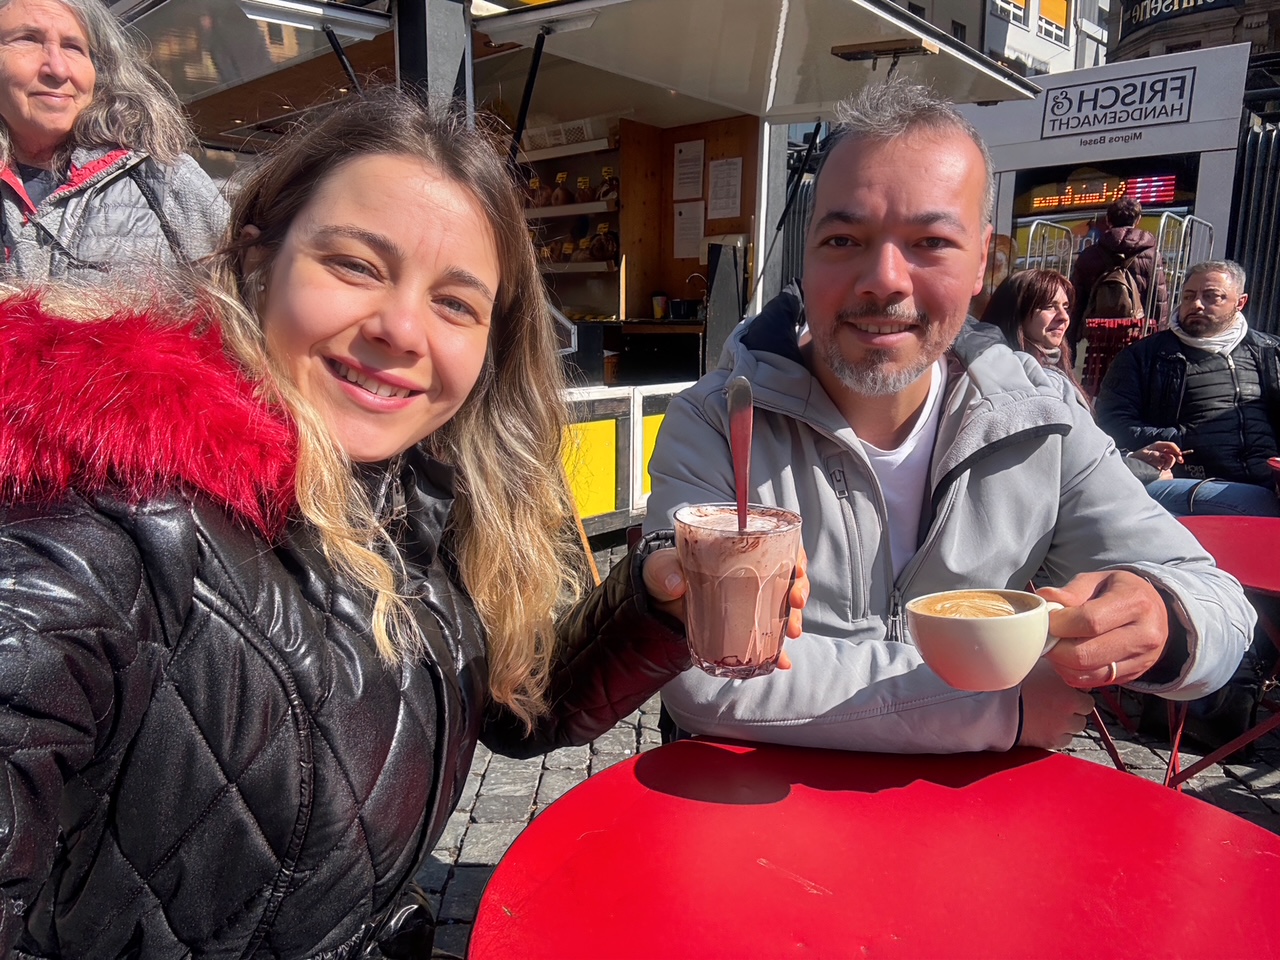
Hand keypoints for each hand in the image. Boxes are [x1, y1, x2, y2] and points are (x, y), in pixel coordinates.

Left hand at [642, 546, 809, 669]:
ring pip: (782, 605)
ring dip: (793, 619)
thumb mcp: (659, 568)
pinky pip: (767, 636)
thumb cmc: (664, 576)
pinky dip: (777, 649)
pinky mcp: (743, 625)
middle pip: (786, 575)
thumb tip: (676, 583)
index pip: (774, 543)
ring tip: (793, 632)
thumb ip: (663, 570)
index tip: (798, 568)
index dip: (794, 554)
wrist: (657, 605)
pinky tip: (782, 660)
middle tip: (796, 602)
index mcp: (734, 550)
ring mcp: (749, 600)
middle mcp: (748, 573)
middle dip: (799, 589)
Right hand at [1017, 658, 1093, 749]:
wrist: (997, 707)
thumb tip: (1057, 655)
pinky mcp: (1051, 740)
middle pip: (1085, 709)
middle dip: (1075, 706)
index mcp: (1068, 687)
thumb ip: (1053, 664)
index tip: (1066, 689)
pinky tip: (1046, 726)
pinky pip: (1064, 740)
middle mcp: (1070, 707)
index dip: (1076, 689)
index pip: (1086, 690)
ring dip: (1068, 721)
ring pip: (1077, 726)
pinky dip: (1058, 734)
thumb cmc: (1012, 684)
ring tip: (1052, 714)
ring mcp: (1062, 726)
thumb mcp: (1035, 664)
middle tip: (1059, 702)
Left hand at [1037, 571, 1169, 687]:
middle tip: (1045, 636)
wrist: (1155, 612)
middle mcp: (1144, 635)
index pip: (1089, 621)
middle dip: (1056, 648)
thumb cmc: (1121, 592)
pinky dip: (1072, 673)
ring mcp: (1141, 659)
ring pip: (1087, 673)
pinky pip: (1093, 682)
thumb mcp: (1099, 579)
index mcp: (1135, 603)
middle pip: (1085, 654)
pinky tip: (1067, 658)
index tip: (1045, 620)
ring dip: (1061, 663)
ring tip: (1055, 646)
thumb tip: (1046, 598)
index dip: (1060, 623)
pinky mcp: (1133, 675)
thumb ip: (1072, 590)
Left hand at [1131, 441, 1185, 471]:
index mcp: (1158, 446)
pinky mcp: (1162, 462)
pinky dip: (1168, 466)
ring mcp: (1163, 456)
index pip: (1170, 445)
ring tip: (1163, 468)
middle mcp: (1162, 450)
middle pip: (1173, 452)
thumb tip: (1159, 454)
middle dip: (1177, 456)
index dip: (1176, 449)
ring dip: (1170, 464)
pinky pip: (1168, 464)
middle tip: (1180, 461)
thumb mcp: (1144, 454)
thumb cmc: (1139, 456)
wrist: (1135, 462)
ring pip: (1172, 459)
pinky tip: (1164, 469)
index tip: (1179, 454)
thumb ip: (1152, 454)